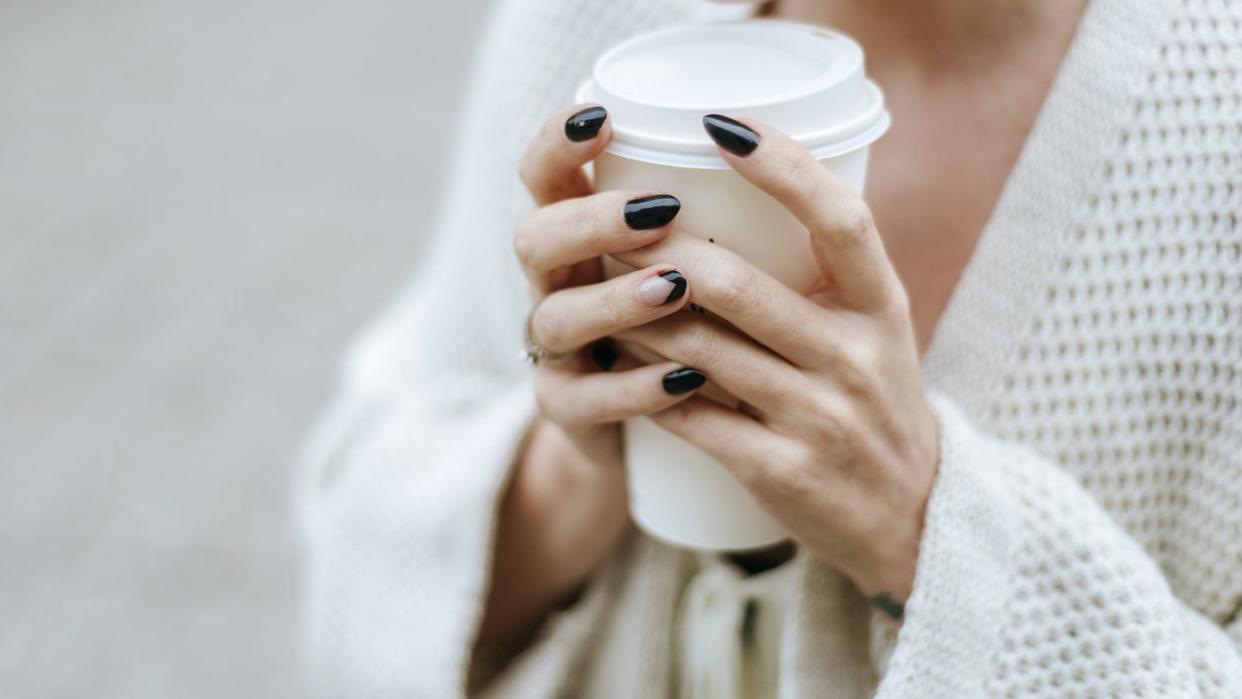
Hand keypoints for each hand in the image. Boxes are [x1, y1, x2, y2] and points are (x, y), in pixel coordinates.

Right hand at [477, 104, 707, 650]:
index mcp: (580, 235)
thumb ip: (711, 216)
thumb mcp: (694, 262)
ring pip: (555, 319)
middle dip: (590, 221)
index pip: (545, 175)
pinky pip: (585, 399)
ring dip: (615, 300)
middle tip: (659, 211)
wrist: (651, 438)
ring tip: (676, 288)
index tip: (603, 117)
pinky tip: (686, 377)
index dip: (559, 143)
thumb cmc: (687, 327)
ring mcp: (557, 351)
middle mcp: (557, 285)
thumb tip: (780, 146)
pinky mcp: (569, 411)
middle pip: (534, 239)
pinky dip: (635, 388)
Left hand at [613, 116, 939, 605]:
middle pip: (737, 284)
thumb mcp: (877, 333)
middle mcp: (856, 358)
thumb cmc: (877, 406)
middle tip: (613, 225)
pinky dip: (641, 382)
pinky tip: (612, 361)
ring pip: (697, 348)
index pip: (842, 218)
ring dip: (633, 313)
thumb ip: (822, 277)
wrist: (912, 518)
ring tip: (598, 287)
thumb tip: (730, 201)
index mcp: (883, 307)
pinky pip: (689, 414)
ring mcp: (819, 418)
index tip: (722, 125)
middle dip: (659, 249)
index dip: (783, 165)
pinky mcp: (780, 470)